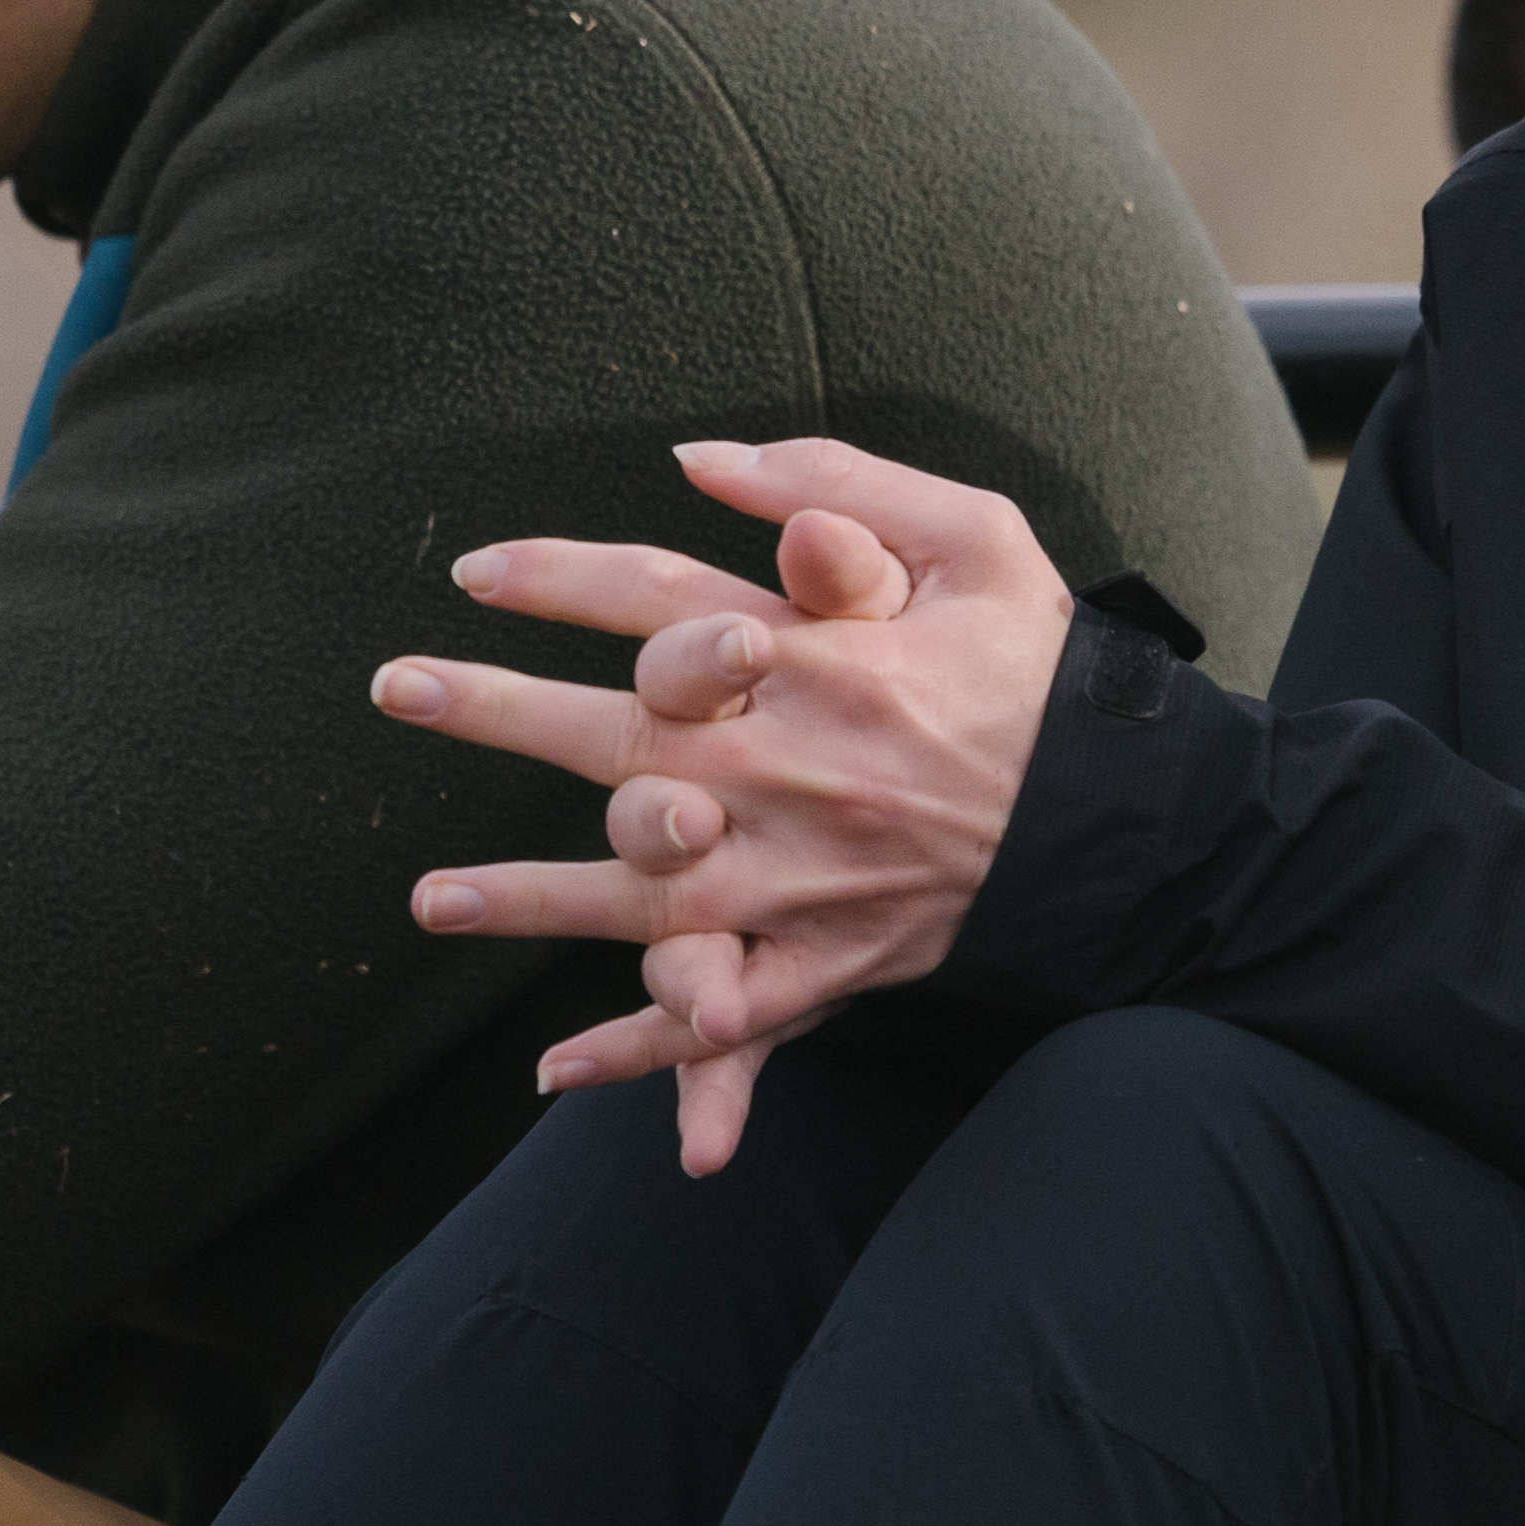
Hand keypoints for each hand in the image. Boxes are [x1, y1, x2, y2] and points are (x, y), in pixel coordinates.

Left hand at [384, 437, 1076, 1173]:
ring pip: (637, 895)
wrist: (1127, 818)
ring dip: (524, 898)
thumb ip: (839, 486)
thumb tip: (701, 458)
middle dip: (492, 711)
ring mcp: (799, 877)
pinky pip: (721, 1017)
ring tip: (426, 896)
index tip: (475, 571)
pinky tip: (555, 1067)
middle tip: (397, 686)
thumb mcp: (974, 539)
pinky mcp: (828, 960)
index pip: (656, 604)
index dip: (558, 581)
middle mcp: (788, 771)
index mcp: (815, 660)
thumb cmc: (1043, 671)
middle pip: (611, 737)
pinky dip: (642, 1051)